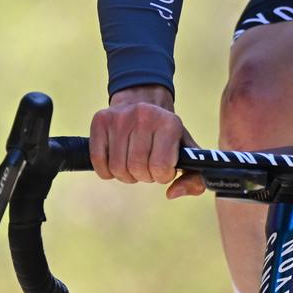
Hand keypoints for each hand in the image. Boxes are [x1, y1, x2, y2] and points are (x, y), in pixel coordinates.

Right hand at [89, 86, 203, 197]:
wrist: (143, 99)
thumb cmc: (166, 134)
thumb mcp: (186, 151)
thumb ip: (194, 178)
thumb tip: (172, 193)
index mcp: (170, 123)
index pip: (161, 167)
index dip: (162, 175)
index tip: (163, 167)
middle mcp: (144, 115)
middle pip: (137, 169)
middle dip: (143, 175)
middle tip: (147, 165)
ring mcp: (120, 117)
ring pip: (117, 168)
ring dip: (126, 174)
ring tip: (133, 162)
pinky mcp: (100, 121)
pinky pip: (99, 161)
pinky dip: (107, 171)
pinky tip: (116, 160)